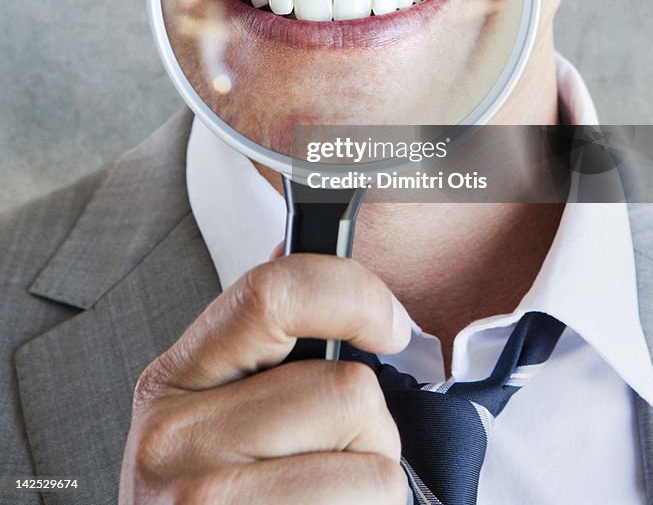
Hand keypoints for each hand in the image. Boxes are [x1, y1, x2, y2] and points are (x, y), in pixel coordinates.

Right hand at [118, 253, 411, 503]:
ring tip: (323, 501)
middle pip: (348, 394)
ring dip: (375, 488)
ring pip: (375, 472)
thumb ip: (266, 340)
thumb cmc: (217, 491)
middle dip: (372, 429)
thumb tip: (322, 259)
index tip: (391, 323)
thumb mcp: (219, 407)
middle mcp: (174, 442)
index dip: (356, 294)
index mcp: (174, 378)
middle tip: (334, 456)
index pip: (274, 292)